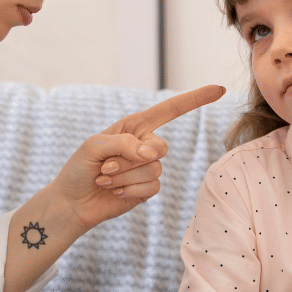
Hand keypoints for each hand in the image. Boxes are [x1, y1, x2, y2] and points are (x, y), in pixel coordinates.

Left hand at [51, 84, 225, 230]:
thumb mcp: (94, 146)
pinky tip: (114, 190)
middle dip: (132, 159)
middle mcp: (144, 145)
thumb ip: (124, 143)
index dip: (195, 99)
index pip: (170, 109)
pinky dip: (129, 190)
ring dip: (124, 176)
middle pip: (161, 146)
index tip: (220, 89)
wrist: (72, 202)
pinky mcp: (146, 189)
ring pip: (153, 170)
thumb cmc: (78, 168)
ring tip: (104, 179)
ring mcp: (147, 168)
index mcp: (134, 126)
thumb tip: (152, 153)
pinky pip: (151, 187)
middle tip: (106, 166)